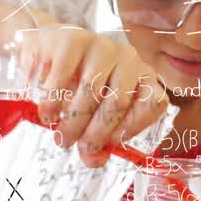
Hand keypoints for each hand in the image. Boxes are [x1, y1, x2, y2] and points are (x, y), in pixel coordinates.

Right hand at [19, 24, 167, 167]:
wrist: (47, 45)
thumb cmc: (75, 83)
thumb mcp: (92, 112)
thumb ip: (97, 138)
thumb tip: (93, 161)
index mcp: (142, 77)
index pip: (153, 103)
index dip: (132, 128)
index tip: (108, 144)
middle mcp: (128, 59)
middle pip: (118, 102)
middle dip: (95, 133)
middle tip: (75, 147)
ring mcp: (101, 46)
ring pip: (91, 91)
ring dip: (73, 121)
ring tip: (60, 137)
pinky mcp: (73, 39)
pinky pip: (63, 76)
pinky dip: (53, 101)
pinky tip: (47, 113)